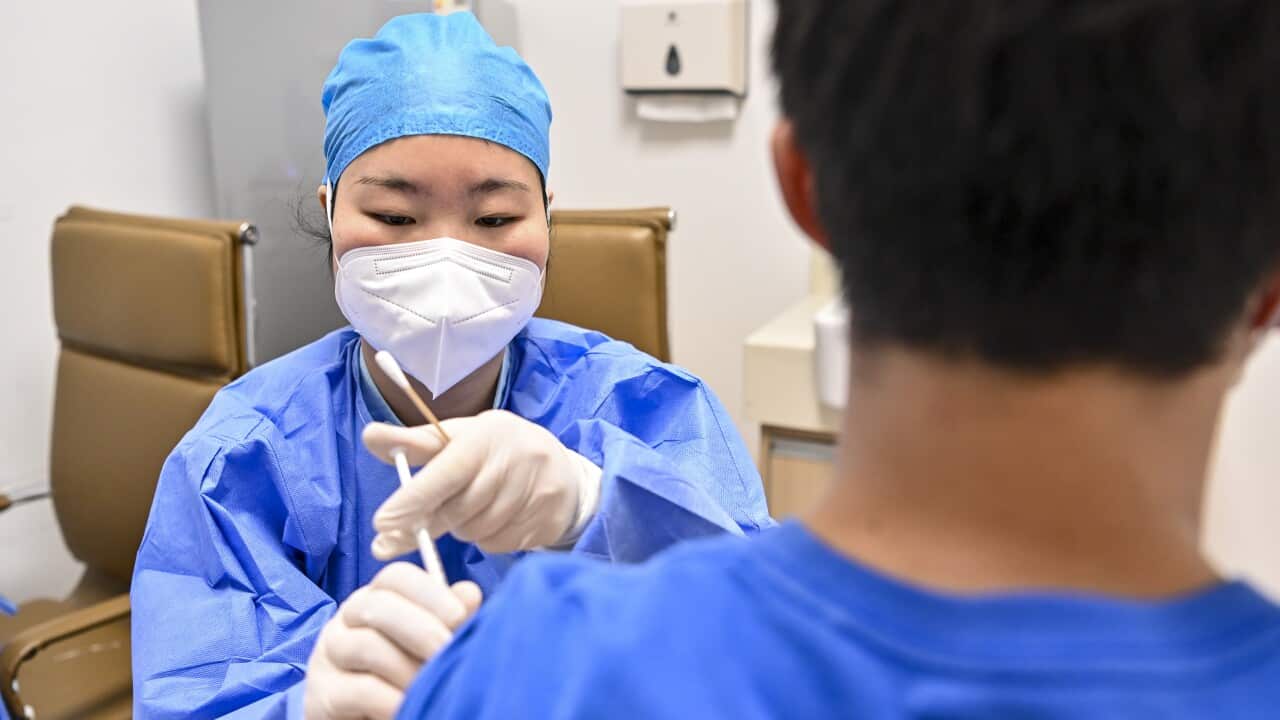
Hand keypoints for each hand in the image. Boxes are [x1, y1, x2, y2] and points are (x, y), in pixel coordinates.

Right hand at [303, 563, 481, 718]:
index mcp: (376, 598)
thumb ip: (449, 619)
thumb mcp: (429, 644)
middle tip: (446, 652)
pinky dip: (391, 700)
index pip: (395, 576)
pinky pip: (360, 690)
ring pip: (366, 646)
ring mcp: (329, 655)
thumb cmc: (403, 675)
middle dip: (421, 629)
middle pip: (376, 605)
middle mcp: (347, 619)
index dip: (429, 592)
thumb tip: (469, 593)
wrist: (363, 719)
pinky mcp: (323, 695)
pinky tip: (408, 707)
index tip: (459, 617)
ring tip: (429, 687)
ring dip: (407, 668)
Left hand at [363, 410, 602, 556]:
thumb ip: (414, 443)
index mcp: (487, 435)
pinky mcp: (547, 519)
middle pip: (457, 511)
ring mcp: (536, 491)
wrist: (562, 469)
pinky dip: (488, 539)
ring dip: (463, 528)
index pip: (444, 473)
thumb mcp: (457, 438)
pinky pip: (498, 544)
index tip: (382, 524)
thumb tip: (369, 436)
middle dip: (431, 522)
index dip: (412, 501)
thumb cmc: (495, 451)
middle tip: (412, 528)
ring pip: (476, 532)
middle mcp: (516, 460)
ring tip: (472, 508)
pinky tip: (496, 519)